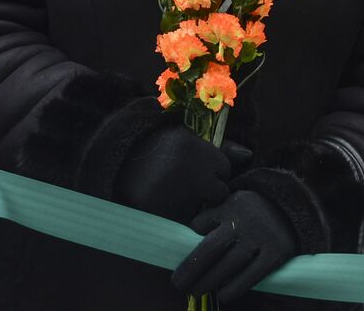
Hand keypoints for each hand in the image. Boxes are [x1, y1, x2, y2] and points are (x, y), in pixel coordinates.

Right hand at [114, 125, 230, 223]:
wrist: (114, 163)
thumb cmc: (157, 150)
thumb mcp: (186, 139)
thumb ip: (220, 148)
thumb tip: (249, 156)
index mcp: (194, 148)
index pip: (225, 169)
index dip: (213, 171)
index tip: (195, 169)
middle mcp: (187, 171)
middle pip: (219, 192)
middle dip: (208, 191)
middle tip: (184, 185)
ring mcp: (175, 194)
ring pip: (203, 210)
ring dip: (193, 206)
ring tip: (172, 194)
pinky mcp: (161, 214)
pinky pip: (183, 223)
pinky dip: (178, 218)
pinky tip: (165, 206)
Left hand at [171, 190, 297, 301]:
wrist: (291, 210)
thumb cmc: (251, 213)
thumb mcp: (232, 204)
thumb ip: (211, 218)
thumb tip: (186, 242)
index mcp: (231, 205)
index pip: (201, 224)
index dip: (189, 242)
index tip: (180, 258)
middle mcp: (246, 220)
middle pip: (211, 248)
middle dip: (191, 268)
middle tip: (178, 284)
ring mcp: (262, 237)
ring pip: (230, 264)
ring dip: (209, 281)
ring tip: (196, 292)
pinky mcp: (276, 253)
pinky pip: (252, 275)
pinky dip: (235, 287)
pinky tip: (223, 296)